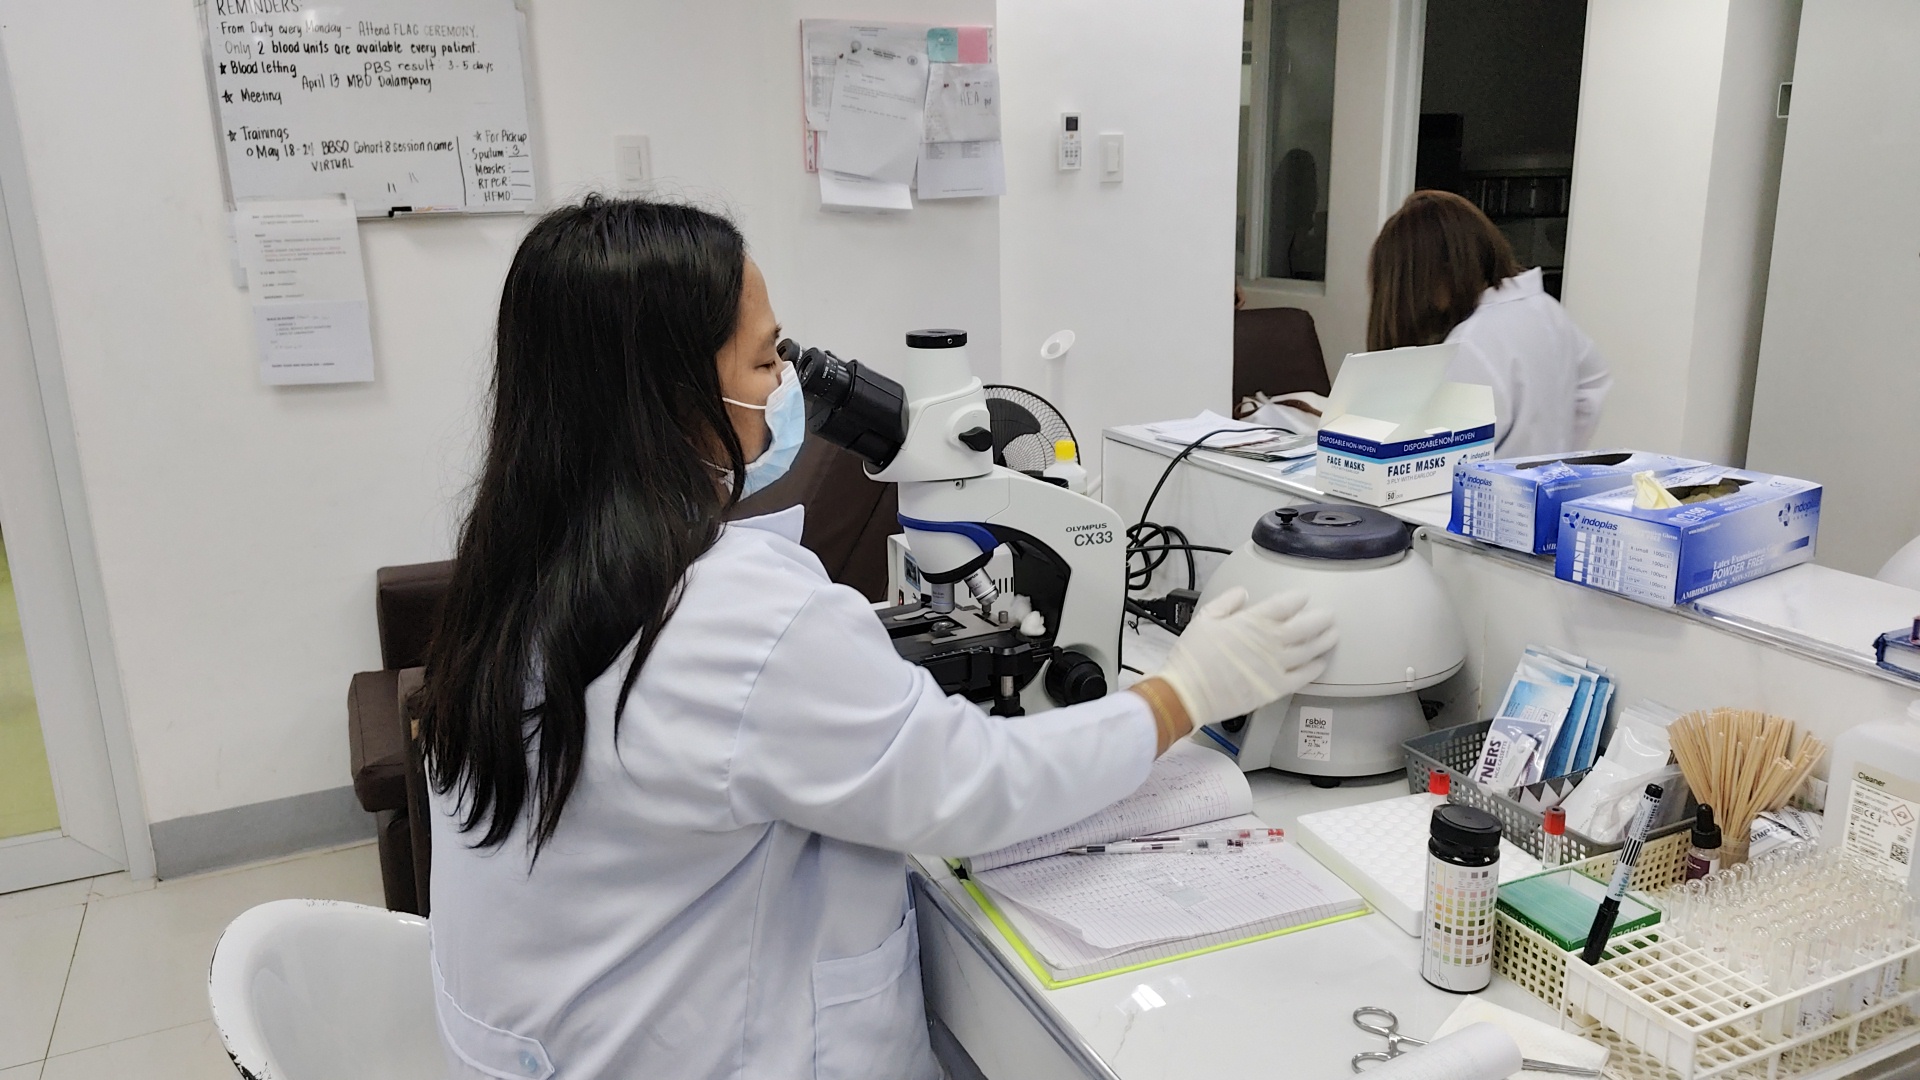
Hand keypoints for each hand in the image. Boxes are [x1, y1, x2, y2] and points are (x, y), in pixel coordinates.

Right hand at [1152, 586, 1337, 726]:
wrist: (1188, 693)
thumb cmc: (1193, 657)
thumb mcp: (1205, 619)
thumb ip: (1227, 602)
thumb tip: (1243, 593)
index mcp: (1253, 621)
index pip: (1285, 604)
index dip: (1298, 598)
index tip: (1304, 596)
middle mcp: (1270, 641)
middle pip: (1306, 626)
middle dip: (1320, 618)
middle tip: (1329, 615)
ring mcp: (1276, 666)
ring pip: (1310, 650)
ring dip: (1324, 641)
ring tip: (1333, 635)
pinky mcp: (1276, 688)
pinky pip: (1304, 677)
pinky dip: (1315, 669)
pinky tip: (1321, 664)